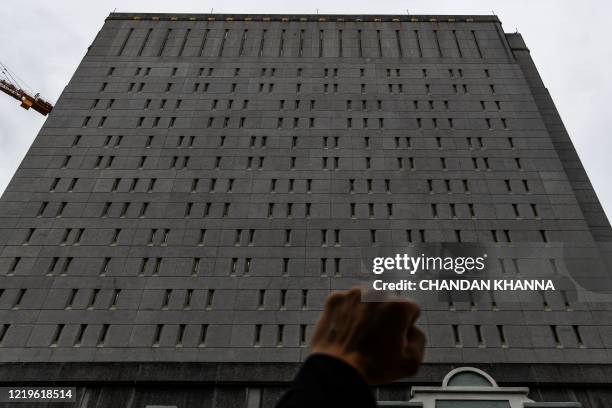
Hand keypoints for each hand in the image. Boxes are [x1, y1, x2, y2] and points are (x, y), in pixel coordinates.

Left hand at [310, 287, 424, 384]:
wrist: (337, 369)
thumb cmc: (371, 367)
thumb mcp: (411, 362)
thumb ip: (419, 338)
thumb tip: (411, 329)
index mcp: (398, 306)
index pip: (411, 309)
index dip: (406, 325)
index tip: (396, 336)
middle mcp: (376, 294)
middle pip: (388, 303)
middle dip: (386, 316)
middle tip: (378, 337)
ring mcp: (353, 295)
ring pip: (367, 301)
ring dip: (367, 313)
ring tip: (361, 335)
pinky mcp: (336, 299)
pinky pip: (348, 303)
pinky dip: (348, 313)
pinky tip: (348, 330)